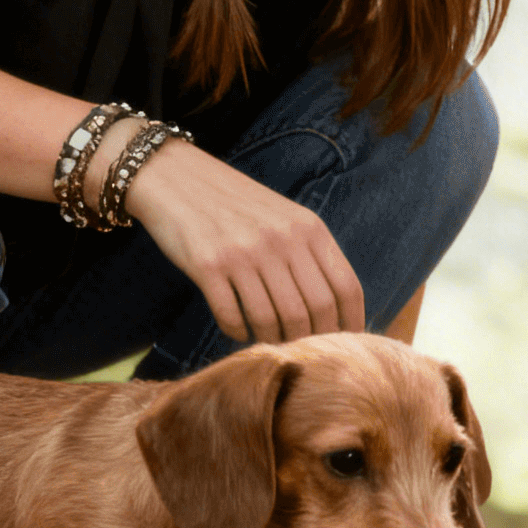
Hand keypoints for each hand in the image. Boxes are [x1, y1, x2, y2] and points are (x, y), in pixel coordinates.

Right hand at [116, 138, 365, 343]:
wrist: (177, 178)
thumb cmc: (237, 206)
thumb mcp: (285, 218)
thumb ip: (310, 255)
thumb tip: (334, 311)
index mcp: (308, 228)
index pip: (345, 287)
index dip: (350, 323)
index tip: (343, 346)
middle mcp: (280, 239)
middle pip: (313, 309)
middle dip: (310, 339)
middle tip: (300, 349)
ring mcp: (243, 252)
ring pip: (273, 319)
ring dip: (272, 338)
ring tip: (267, 338)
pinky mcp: (207, 265)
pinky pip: (232, 317)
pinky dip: (238, 332)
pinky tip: (238, 330)